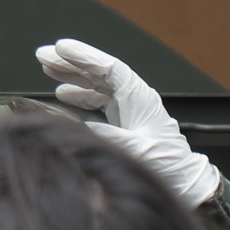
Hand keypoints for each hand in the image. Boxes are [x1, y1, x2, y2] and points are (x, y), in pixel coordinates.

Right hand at [37, 39, 221, 207]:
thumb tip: (79, 124)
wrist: (186, 182)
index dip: (84, 55)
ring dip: (71, 75)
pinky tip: (62, 93)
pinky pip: (98, 100)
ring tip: (46, 68)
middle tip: (43, 54)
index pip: (108, 67)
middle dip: (71, 61)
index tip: (60, 47)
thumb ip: (109, 135)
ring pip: (96, 83)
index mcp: (140, 97)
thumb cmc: (168, 166)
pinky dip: (79, 95)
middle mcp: (134, 97)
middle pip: (98, 71)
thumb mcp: (137, 150)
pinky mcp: (124, 120)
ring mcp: (129, 107)